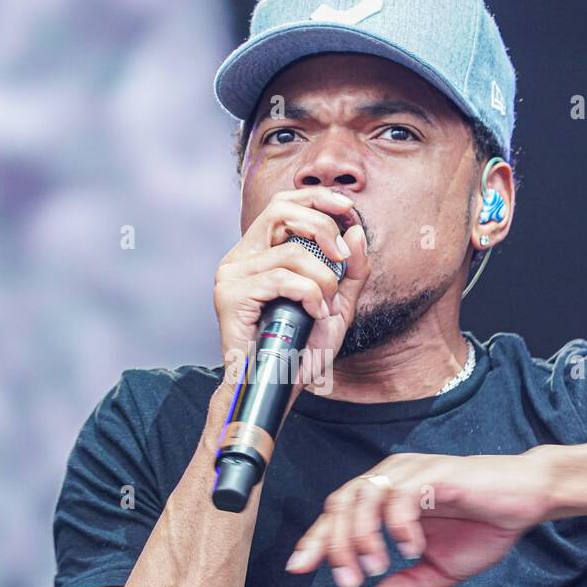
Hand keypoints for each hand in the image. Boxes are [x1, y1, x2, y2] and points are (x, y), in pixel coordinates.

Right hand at [213, 187, 369, 394]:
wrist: (277, 388)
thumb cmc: (301, 351)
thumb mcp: (337, 306)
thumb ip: (351, 271)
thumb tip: (356, 232)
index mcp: (259, 253)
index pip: (283, 204)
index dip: (317, 197)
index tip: (348, 208)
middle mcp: (241, 258)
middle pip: (280, 209)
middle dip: (321, 225)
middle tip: (342, 255)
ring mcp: (231, 275)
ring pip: (289, 251)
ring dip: (322, 278)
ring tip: (326, 305)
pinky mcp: (230, 296)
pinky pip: (281, 278)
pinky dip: (308, 293)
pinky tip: (314, 313)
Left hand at [285, 452, 553, 586]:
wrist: (527, 501)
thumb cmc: (483, 527)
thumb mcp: (440, 569)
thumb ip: (407, 586)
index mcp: (385, 497)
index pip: (337, 513)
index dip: (315, 540)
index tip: (299, 568)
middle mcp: (391, 478)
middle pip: (340, 504)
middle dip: (335, 545)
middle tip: (348, 580)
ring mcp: (410, 472)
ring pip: (363, 497)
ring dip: (362, 536)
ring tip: (377, 567)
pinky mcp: (433, 474)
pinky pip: (401, 496)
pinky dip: (399, 526)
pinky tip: (411, 550)